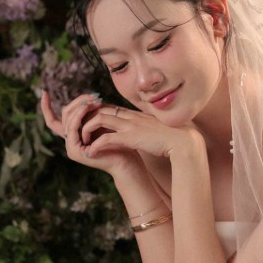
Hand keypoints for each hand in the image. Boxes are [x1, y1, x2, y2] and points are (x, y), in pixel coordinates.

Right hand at [40, 89, 144, 178]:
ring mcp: (70, 147)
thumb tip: (83, 101)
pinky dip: (78, 116)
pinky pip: (72, 129)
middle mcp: (69, 141)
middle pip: (64, 115)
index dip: (46, 107)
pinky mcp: (73, 151)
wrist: (125, 160)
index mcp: (72, 136)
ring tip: (94, 100)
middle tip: (94, 95)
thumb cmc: (117, 141)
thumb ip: (89, 116)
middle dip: (77, 102)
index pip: (53, 120)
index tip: (44, 92)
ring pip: (67, 120)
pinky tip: (86, 108)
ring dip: (80, 107)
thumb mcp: (100, 124)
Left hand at [78, 102, 201, 162]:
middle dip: (86, 118)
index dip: (96, 113)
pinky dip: (95, 145)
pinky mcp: (130, 137)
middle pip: (100, 109)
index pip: (110, 108)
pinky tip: (90, 154)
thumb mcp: (156, 129)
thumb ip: (146, 127)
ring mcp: (129, 125)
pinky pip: (106, 138)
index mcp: (136, 114)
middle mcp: (130, 116)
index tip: (89, 124)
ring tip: (82, 141)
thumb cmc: (174, 137)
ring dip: (86, 129)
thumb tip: (144, 131)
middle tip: (78, 130)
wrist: (184, 141)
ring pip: (98, 119)